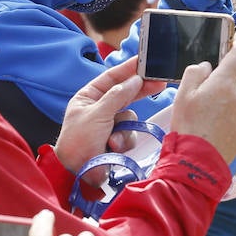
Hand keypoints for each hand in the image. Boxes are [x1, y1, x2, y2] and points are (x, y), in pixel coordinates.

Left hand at [57, 57, 165, 171]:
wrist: (76, 174)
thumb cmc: (78, 141)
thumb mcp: (97, 114)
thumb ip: (118, 96)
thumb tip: (135, 80)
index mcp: (89, 97)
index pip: (111, 78)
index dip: (128, 69)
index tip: (145, 62)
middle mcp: (100, 108)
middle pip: (126, 94)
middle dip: (140, 92)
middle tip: (158, 83)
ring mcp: (109, 125)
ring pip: (131, 118)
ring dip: (123, 130)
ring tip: (111, 142)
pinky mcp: (117, 141)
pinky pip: (130, 134)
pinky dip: (124, 142)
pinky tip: (112, 149)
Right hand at [170, 28, 235, 162]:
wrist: (197, 164)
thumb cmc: (187, 127)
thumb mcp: (183, 95)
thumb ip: (196, 73)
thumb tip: (208, 67)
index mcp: (224, 83)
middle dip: (226, 77)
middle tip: (208, 87)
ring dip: (225, 100)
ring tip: (205, 116)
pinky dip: (227, 117)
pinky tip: (212, 128)